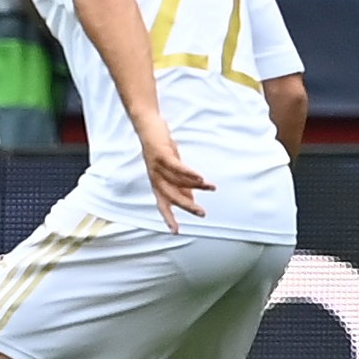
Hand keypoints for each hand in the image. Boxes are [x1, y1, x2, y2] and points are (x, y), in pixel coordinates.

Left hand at [138, 116, 213, 232]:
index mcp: (157, 182)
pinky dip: (188, 173)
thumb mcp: (171, 170)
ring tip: (211, 187)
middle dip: (186, 206)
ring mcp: (156, 166)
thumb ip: (179, 184)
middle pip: (170, 196)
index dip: (168, 218)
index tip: (176, 232)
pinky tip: (200, 177)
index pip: (162, 204)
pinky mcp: (161, 154)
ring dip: (195, 185)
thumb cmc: (161, 149)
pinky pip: (176, 166)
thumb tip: (190, 199)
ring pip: (177, 180)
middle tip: (202, 213)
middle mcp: (155, 177)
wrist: (147, 126)